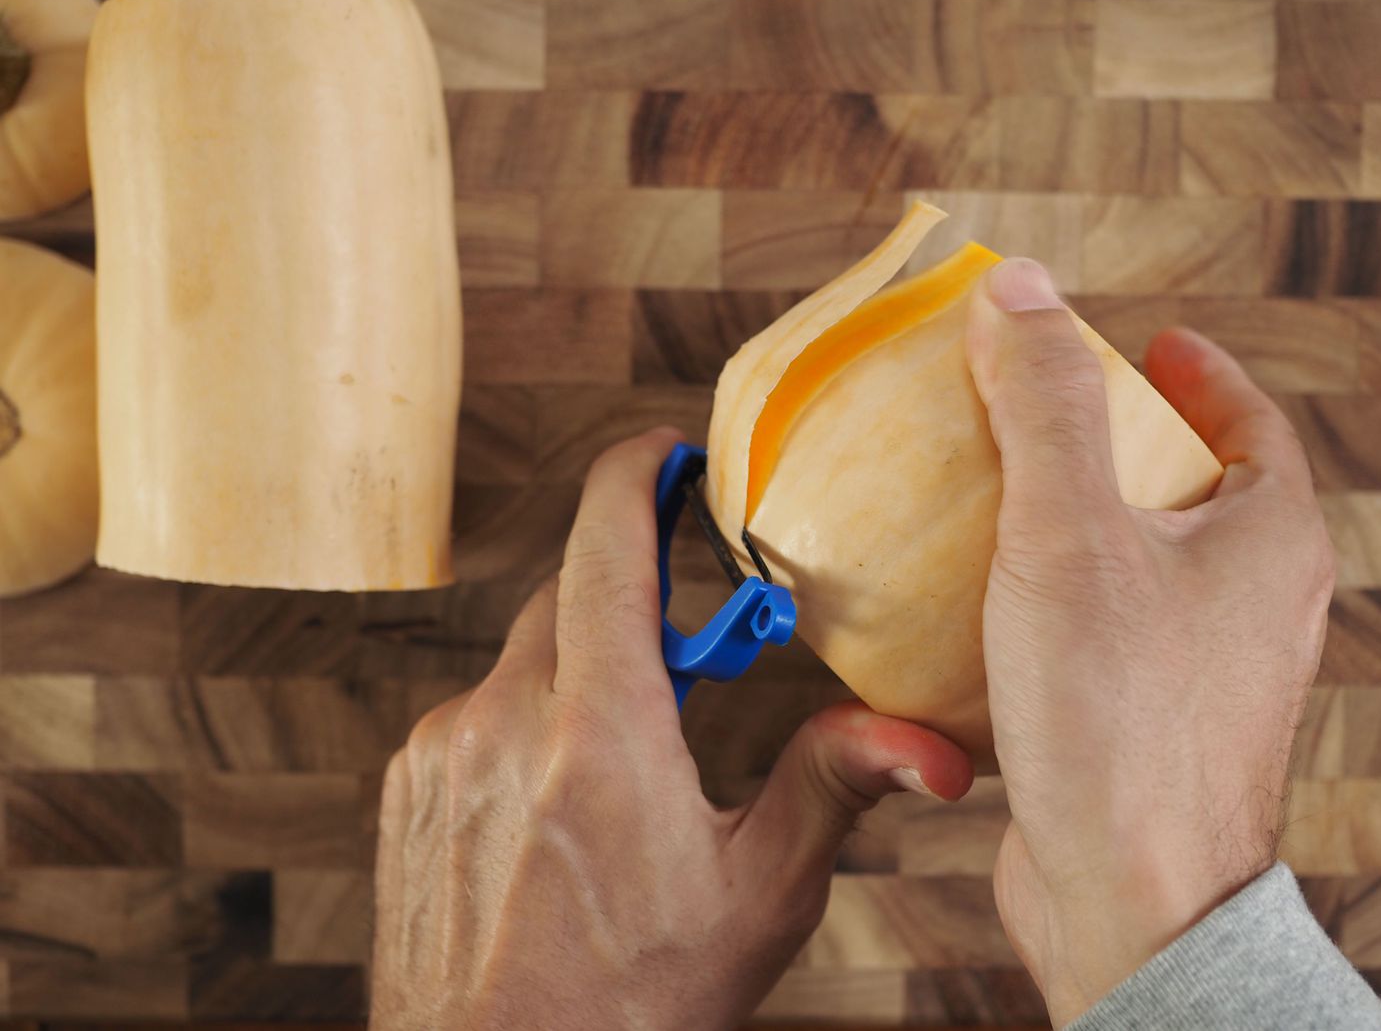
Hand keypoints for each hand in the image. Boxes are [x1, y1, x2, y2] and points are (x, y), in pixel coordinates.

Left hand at [371, 428, 973, 1030]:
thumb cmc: (634, 1003)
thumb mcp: (760, 899)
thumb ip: (831, 786)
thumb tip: (927, 744)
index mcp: (598, 730)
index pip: (605, 544)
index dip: (635, 475)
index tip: (666, 451)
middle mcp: (502, 720)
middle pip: (569, 595)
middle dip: (630, 597)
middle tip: (689, 658)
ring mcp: (440, 751)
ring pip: (522, 658)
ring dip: (578, 673)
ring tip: (624, 761)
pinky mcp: (406, 786)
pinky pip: (474, 711)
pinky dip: (522, 722)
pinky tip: (554, 802)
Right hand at [965, 260, 1333, 1025]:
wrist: (1129, 902)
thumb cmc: (1119, 718)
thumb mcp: (1071, 534)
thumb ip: (1045, 406)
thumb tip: (1022, 288)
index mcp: (1273, 543)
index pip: (1251, 423)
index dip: (1197, 374)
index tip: (1147, 343)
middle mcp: (1255, 605)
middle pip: (1196, 490)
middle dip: (1123, 443)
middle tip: (1046, 408)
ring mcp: (1206, 669)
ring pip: (1144, 565)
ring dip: (1079, 523)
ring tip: (999, 493)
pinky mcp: (1148, 723)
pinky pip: (1105, 632)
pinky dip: (1053, 599)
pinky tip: (979, 601)